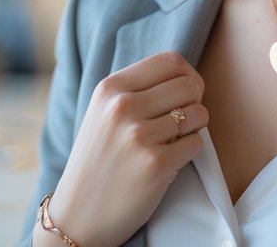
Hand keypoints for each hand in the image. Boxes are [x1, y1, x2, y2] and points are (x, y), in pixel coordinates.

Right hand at [43, 51, 207, 246]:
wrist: (78, 215)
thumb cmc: (99, 160)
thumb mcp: (103, 112)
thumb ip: (138, 89)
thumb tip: (186, 74)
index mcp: (110, 88)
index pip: (170, 60)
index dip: (187, 75)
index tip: (184, 93)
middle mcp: (122, 107)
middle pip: (190, 84)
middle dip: (194, 102)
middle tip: (180, 121)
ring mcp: (138, 136)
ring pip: (198, 113)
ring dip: (193, 128)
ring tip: (172, 142)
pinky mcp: (155, 164)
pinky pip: (196, 144)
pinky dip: (189, 153)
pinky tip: (168, 161)